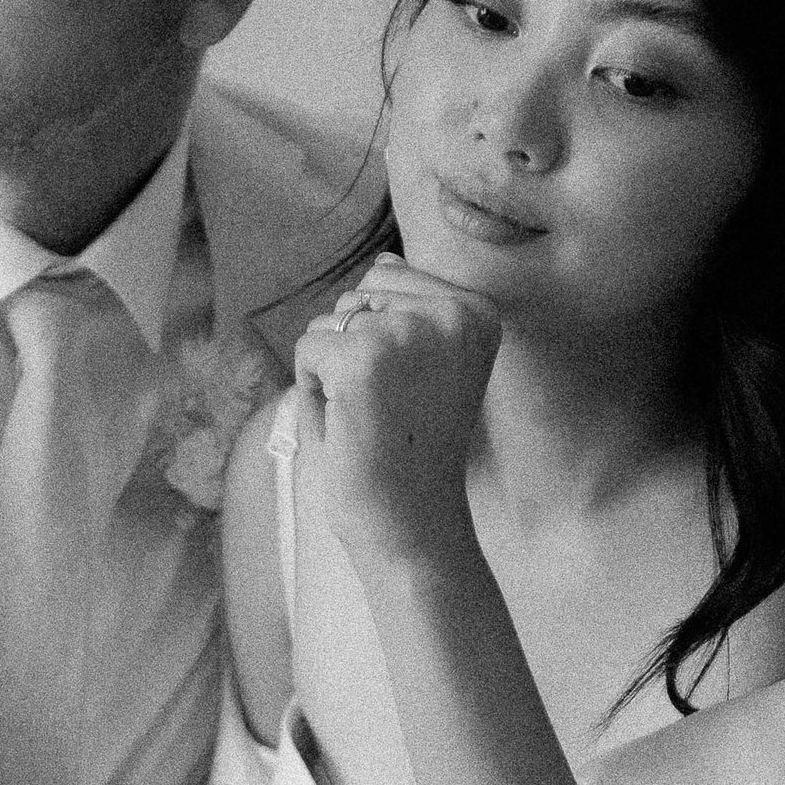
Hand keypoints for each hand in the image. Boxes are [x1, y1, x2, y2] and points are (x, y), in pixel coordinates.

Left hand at [291, 257, 503, 576]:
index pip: (389, 276)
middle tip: (389, 411)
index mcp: (477, 311)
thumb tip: (384, 258)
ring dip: (332, 375)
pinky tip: (349, 427)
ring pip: (328, 322)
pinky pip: (307, 350)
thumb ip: (411, 310)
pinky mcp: (364, 357)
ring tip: (371, 420)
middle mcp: (452, 312)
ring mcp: (408, 331)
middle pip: (356, 296)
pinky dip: (312, 393)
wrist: (413, 526)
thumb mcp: (429, 367)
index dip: (378, 337)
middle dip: (351, 352)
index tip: (411, 390)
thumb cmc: (411, 453)